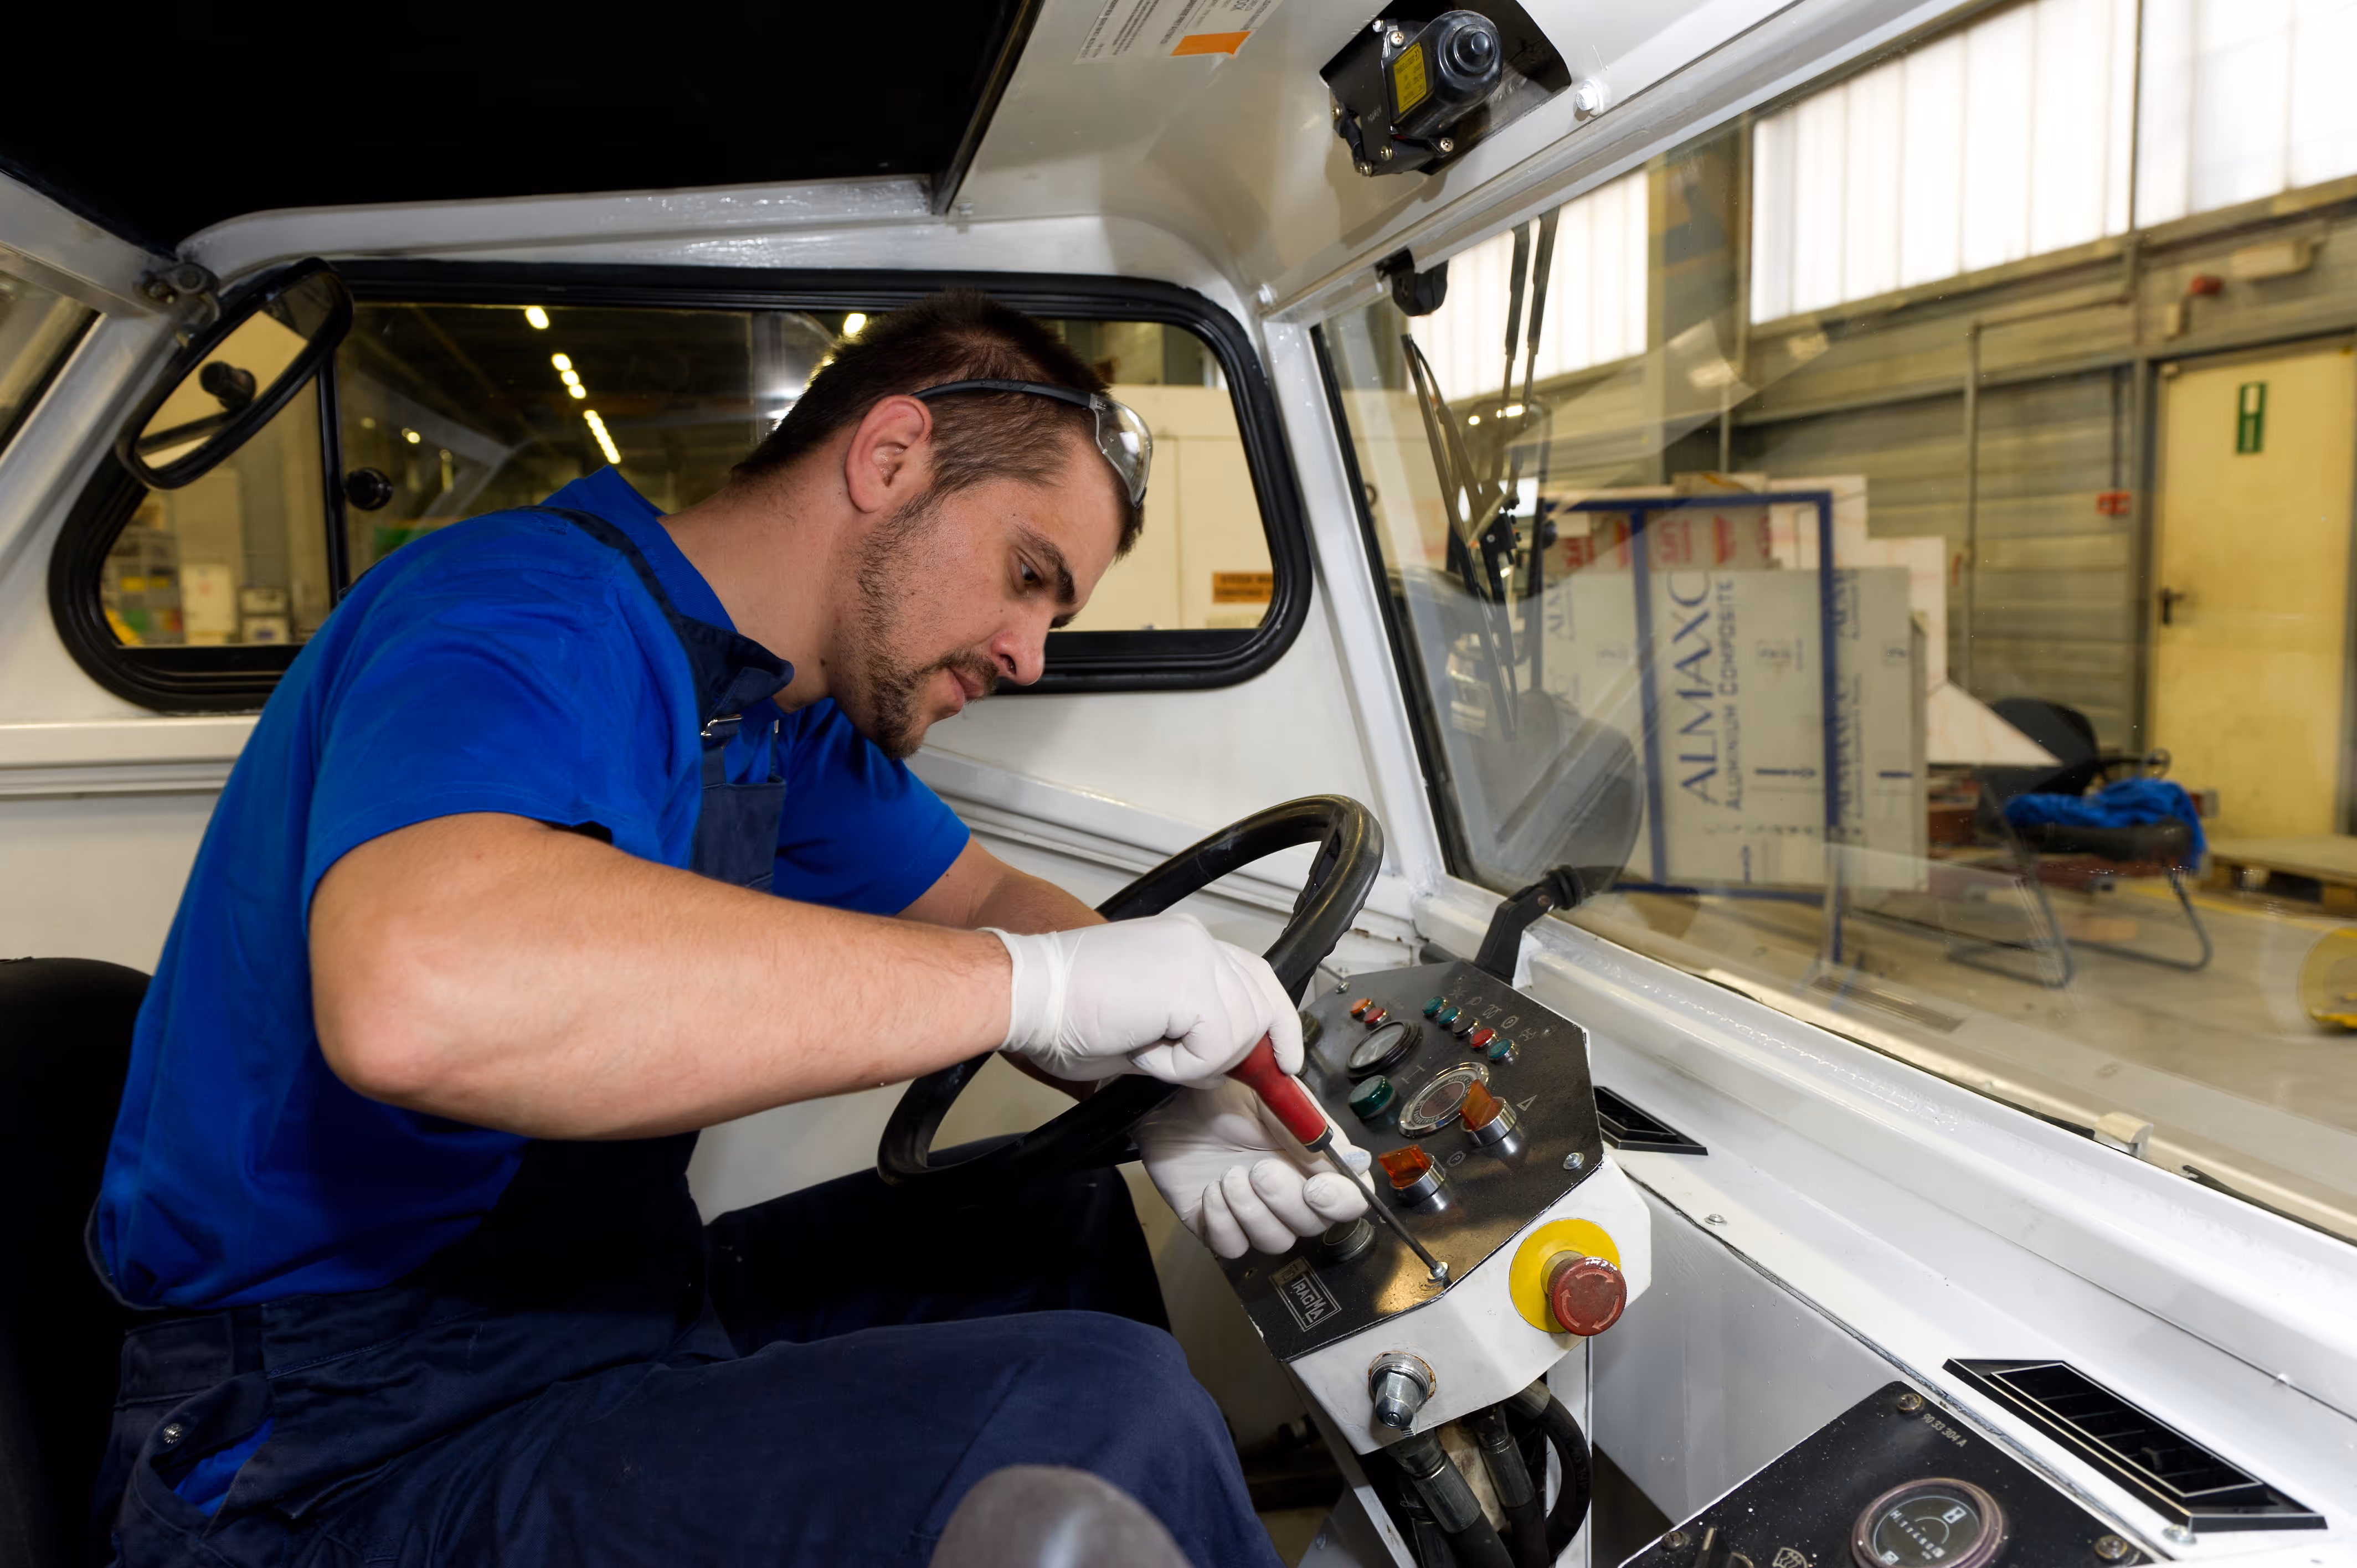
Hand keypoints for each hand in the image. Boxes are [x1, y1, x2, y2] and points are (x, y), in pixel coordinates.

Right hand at [986, 913, 1301, 1086]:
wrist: (1025, 993)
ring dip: (1195, 1060)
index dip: (1277, 1023)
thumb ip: (1189, 1031)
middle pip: (1263, 1002)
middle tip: (1193, 1069)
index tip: (1286, 1061)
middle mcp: (1197, 942)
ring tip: (1144, 1048)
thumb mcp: (1145, 1024)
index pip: (1257, 978)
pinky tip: (1141, 1050)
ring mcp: (1196, 957)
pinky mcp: (1189, 984)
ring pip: (1242, 1031)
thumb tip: (1222, 1064)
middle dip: (1242, 1052)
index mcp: (1186, 944)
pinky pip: (1216, 1046)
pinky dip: (1180, 1066)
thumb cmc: (1064, 1012)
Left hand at [1137, 1080, 1370, 1258]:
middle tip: (1259, 1170)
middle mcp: (1287, 1190)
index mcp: (1310, 1160)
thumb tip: (1359, 1162)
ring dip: (1253, 1211)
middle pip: (1312, 1225)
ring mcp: (1251, 1210)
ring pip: (1275, 1241)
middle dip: (1287, 1202)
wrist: (1168, 1101)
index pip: (1348, 1199)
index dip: (1340, 1203)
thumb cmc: (1222, 1094)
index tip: (1316, 1189)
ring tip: (1229, 1176)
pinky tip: (1211, 1191)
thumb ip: (1312, 1132)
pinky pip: (1233, 1247)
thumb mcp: (1272, 1101)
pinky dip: (1223, 1223)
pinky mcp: (1216, 1223)